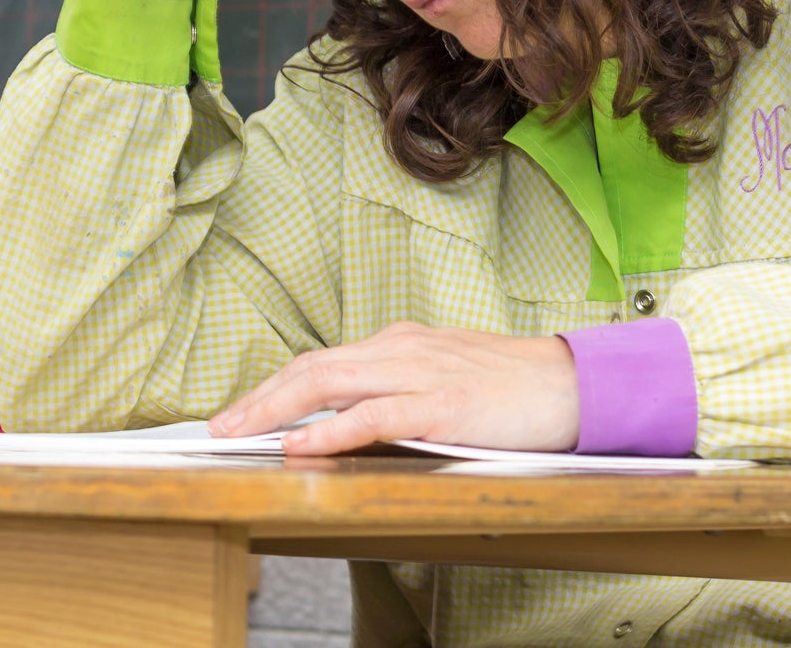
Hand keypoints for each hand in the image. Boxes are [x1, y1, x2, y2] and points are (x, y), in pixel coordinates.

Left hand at [208, 322, 580, 455]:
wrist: (571, 385)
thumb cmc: (511, 388)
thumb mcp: (442, 377)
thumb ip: (396, 390)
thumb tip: (345, 419)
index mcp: (400, 344)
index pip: (320, 362)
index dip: (273, 387)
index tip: (239, 412)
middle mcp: (402, 350)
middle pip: (312, 369)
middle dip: (259, 398)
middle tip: (219, 427)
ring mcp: (420, 374)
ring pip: (330, 384)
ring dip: (276, 410)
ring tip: (239, 433)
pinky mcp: (441, 405)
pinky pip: (375, 415)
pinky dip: (332, 431)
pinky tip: (302, 445)